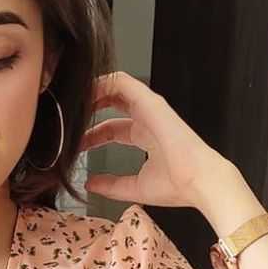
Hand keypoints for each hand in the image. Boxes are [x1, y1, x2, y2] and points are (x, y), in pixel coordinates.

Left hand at [79, 69, 236, 209]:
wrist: (199, 181)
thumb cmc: (177, 185)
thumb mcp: (134, 187)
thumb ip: (111, 185)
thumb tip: (90, 185)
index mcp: (146, 136)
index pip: (112, 129)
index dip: (91, 135)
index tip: (74, 144)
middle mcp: (147, 118)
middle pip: (111, 104)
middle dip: (88, 109)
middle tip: (68, 119)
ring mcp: (149, 107)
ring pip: (115, 86)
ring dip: (92, 92)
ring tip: (72, 102)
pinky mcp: (150, 101)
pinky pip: (122, 81)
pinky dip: (101, 83)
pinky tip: (85, 93)